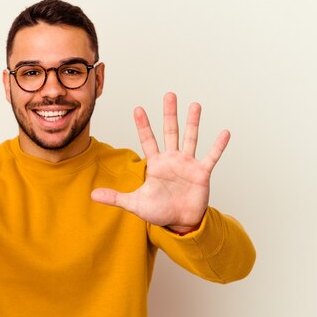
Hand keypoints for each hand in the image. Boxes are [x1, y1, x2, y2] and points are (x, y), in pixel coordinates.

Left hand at [91, 92, 229, 231]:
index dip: (143, 125)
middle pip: (170, 132)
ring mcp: (187, 164)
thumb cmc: (158, 211)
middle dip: (169, 114)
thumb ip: (115, 197)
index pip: (148, 140)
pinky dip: (218, 146)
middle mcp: (172, 159)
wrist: (179, 222)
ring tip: (195, 105)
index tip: (138, 108)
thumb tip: (92, 195)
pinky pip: (211, 156)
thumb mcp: (134, 204)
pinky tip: (225, 132)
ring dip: (193, 122)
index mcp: (156, 164)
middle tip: (169, 95)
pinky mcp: (201, 173)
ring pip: (190, 138)